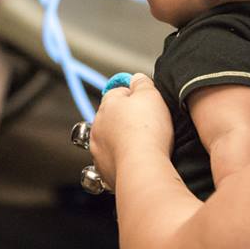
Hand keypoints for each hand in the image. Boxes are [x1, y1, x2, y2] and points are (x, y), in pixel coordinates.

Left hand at [89, 73, 172, 188]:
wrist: (142, 168)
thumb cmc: (147, 131)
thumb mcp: (151, 95)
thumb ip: (142, 83)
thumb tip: (137, 78)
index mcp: (107, 104)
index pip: (118, 92)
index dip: (134, 96)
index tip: (146, 102)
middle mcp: (98, 126)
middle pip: (112, 117)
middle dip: (126, 120)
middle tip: (147, 126)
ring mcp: (98, 149)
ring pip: (109, 140)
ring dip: (121, 140)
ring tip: (141, 145)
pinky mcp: (103, 169)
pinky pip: (111, 161)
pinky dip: (121, 160)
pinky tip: (135, 161)